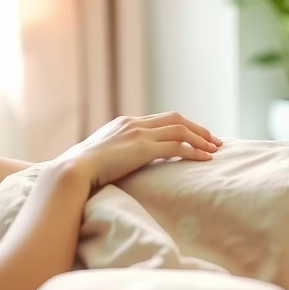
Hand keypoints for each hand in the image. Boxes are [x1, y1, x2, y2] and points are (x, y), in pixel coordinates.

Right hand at [57, 113, 221, 189]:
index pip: (160, 119)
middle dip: (198, 129)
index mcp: (124, 123)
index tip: (195, 136)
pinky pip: (177, 146)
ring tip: (215, 149)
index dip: (182, 126)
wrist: (73, 170)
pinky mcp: (142, 149)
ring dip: (201, 138)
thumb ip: (113, 154)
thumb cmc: (82, 170)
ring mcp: (138, 134)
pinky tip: (205, 158)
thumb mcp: (100, 156)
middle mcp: (134, 124)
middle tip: (214, 140)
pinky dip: (194, 151)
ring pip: (180, 130)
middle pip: (175, 119)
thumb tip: (117, 165)